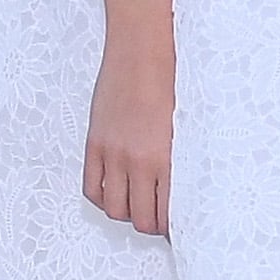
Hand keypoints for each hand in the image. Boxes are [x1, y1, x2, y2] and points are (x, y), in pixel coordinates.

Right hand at [82, 21, 174, 235]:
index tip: (178, 230)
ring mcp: (114, 154)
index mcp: (168, 159)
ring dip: (127, 213)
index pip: (169, 214)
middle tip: (159, 219)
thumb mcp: (188, 124)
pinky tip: (113, 192)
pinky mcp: (95, 143)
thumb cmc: (173, 80)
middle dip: (152, 225)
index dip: (173, 229)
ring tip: (137, 206)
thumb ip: (183, 159)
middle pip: (142, 218)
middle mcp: (139, 161)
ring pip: (115, 208)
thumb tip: (184, 188)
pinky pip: (92, 187)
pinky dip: (101, 198)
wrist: (142, 49)